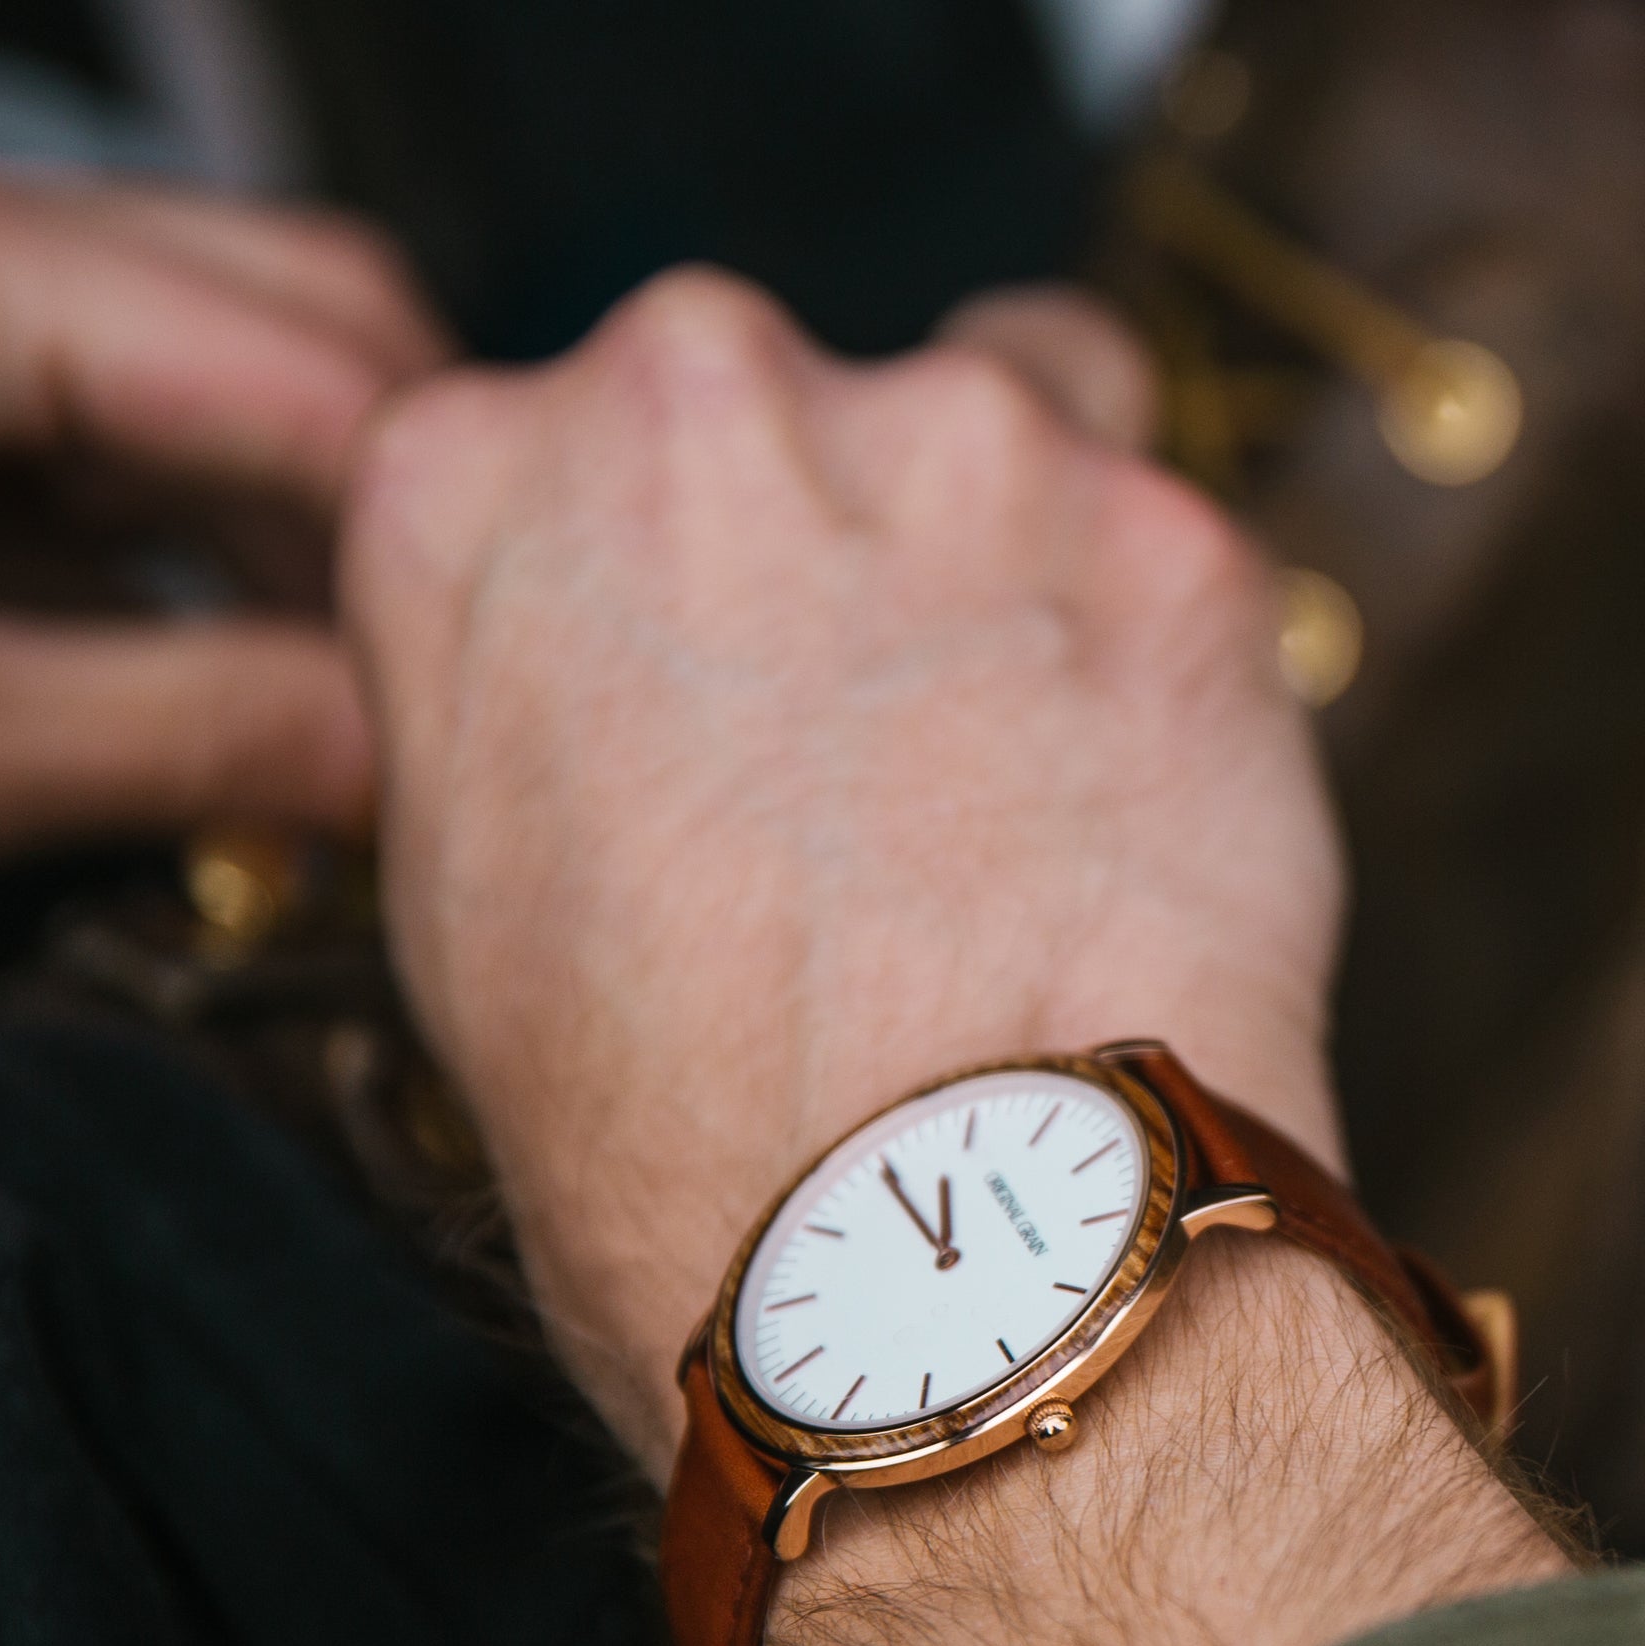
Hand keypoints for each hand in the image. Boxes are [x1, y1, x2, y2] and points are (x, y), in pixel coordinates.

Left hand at [0, 115, 434, 971]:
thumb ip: (205, 732)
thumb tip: (436, 761)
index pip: (316, 368)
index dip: (444, 546)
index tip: (530, 706)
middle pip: (302, 312)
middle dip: (406, 509)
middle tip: (481, 700)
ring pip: (227, 356)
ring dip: (314, 529)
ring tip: (381, 710)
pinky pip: (118, 416)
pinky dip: (206, 539)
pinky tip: (257, 680)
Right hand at [342, 266, 1341, 1458]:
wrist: (936, 1252)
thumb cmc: (677, 1134)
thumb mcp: (465, 887)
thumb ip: (523, 674)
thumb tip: (609, 643)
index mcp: (469, 477)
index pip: (578, 432)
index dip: (681, 569)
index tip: (727, 677)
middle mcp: (697, 397)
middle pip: (796, 393)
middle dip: (850, 531)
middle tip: (888, 742)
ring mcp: (949, 440)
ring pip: (1016, 400)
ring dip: (1024, 543)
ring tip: (1027, 769)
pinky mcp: (1167, 526)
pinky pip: (1179, 518)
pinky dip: (1169, 625)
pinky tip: (1141, 784)